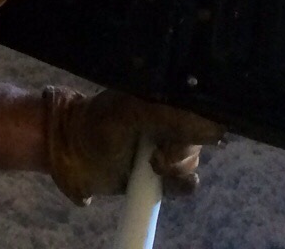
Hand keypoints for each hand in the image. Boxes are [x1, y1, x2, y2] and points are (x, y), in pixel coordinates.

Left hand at [44, 88, 222, 204]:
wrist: (72, 157)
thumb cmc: (97, 125)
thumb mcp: (130, 112)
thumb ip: (169, 115)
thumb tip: (213, 125)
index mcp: (166, 99)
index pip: (202, 109)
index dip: (199, 125)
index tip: (178, 136)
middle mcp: (171, 122)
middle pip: (201, 140)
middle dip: (182, 151)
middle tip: (156, 156)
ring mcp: (167, 150)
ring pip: (193, 163)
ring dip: (176, 169)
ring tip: (150, 166)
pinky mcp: (162, 176)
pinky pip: (185, 183)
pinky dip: (179, 184)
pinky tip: (161, 180)